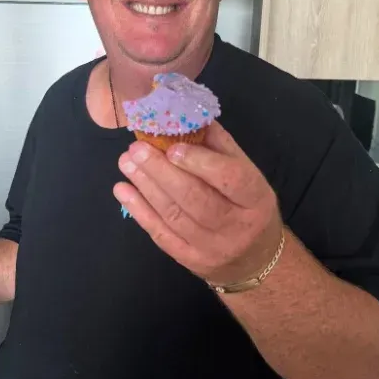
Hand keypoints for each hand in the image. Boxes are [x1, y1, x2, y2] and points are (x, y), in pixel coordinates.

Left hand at [114, 122, 282, 285]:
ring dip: (146, 187)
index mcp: (255, 200)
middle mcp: (235, 227)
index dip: (200, 162)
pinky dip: (139, 211)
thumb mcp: (249, 175)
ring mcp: (211, 248)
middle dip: (162, 172)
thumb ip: (221, 148)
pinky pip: (161, 235)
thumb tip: (190, 117)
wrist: (254, 259)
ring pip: (174, 216)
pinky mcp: (190, 260)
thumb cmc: (248, 208)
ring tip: (127, 163)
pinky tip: (123, 191)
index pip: (230, 179)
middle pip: (196, 199)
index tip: (172, 146)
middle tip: (137, 149)